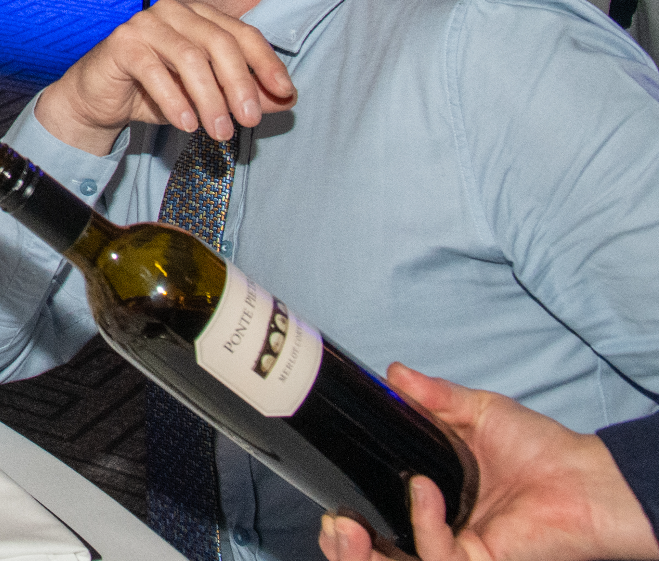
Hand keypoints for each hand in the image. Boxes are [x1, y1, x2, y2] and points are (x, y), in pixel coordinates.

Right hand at [33, 0, 295, 154]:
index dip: (266, 63)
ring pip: (189, 57)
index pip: (242, 33)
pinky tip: (186, 124)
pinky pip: (154, 70)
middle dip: (239, 84)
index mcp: (200, 16)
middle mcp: (174, 11)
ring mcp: (145, 23)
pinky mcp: (121, 42)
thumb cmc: (155, 93)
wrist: (98, 101)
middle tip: (248, 120)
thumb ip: (244, 94)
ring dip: (209, 98)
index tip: (285, 93)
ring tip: (219, 132)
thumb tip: (286, 99)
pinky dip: (174, 100)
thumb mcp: (207, 97)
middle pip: (219, 42)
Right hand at [317, 364, 658, 560]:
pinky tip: (423, 490)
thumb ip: (432, 396)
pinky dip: (422, 522)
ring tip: (347, 523)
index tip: (329, 502)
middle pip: (376, 554)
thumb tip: (394, 372)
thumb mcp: (476, 413)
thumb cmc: (544, 451)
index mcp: (432, 503)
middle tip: (333, 522)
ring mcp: (457, 551)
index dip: (347, 522)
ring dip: (363, 552)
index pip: (378, 522)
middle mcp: (440, 532)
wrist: (586, 477)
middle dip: (342, 549)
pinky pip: (434, 553)